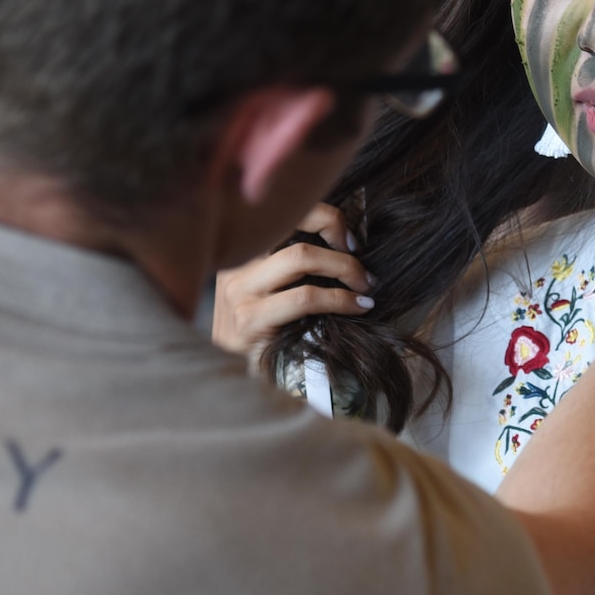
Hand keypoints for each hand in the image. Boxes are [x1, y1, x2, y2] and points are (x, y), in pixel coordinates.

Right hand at [212, 202, 373, 363]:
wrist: (229, 383)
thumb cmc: (263, 335)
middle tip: (365, 274)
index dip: (325, 217)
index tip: (350, 242)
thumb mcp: (270, 293)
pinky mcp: (250, 319)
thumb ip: (294, 267)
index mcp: (240, 251)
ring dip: (344, 269)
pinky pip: (304, 298)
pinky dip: (339, 299)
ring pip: (300, 257)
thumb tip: (347, 243)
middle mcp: (234, 264)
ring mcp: (239, 291)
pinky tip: (356, 307)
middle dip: (339, 245)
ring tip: (365, 289)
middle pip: (292, 227)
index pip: (282, 211)